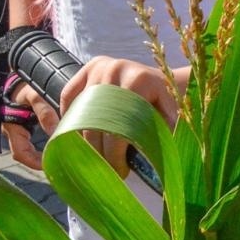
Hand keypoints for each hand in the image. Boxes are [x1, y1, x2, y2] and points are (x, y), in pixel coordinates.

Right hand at [2, 80, 56, 170]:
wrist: (16, 79)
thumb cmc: (22, 87)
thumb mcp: (33, 96)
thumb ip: (44, 112)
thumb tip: (56, 132)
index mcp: (12, 128)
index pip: (20, 153)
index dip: (34, 162)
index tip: (49, 165)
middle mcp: (13, 132)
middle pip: (25, 155)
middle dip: (40, 162)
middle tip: (59, 164)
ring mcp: (17, 130)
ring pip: (29, 149)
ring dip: (42, 155)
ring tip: (60, 158)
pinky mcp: (24, 126)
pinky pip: (32, 141)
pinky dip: (43, 146)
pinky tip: (58, 145)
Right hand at [59, 56, 180, 176]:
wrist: (163, 79)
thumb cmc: (167, 104)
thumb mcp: (171, 117)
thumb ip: (162, 134)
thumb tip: (152, 162)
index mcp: (139, 81)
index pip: (117, 127)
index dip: (115, 155)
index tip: (119, 172)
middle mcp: (117, 70)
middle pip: (96, 121)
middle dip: (98, 151)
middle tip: (104, 170)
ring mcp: (101, 67)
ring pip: (80, 111)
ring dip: (82, 138)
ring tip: (91, 157)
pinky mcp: (89, 66)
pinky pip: (69, 96)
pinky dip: (69, 116)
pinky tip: (77, 135)